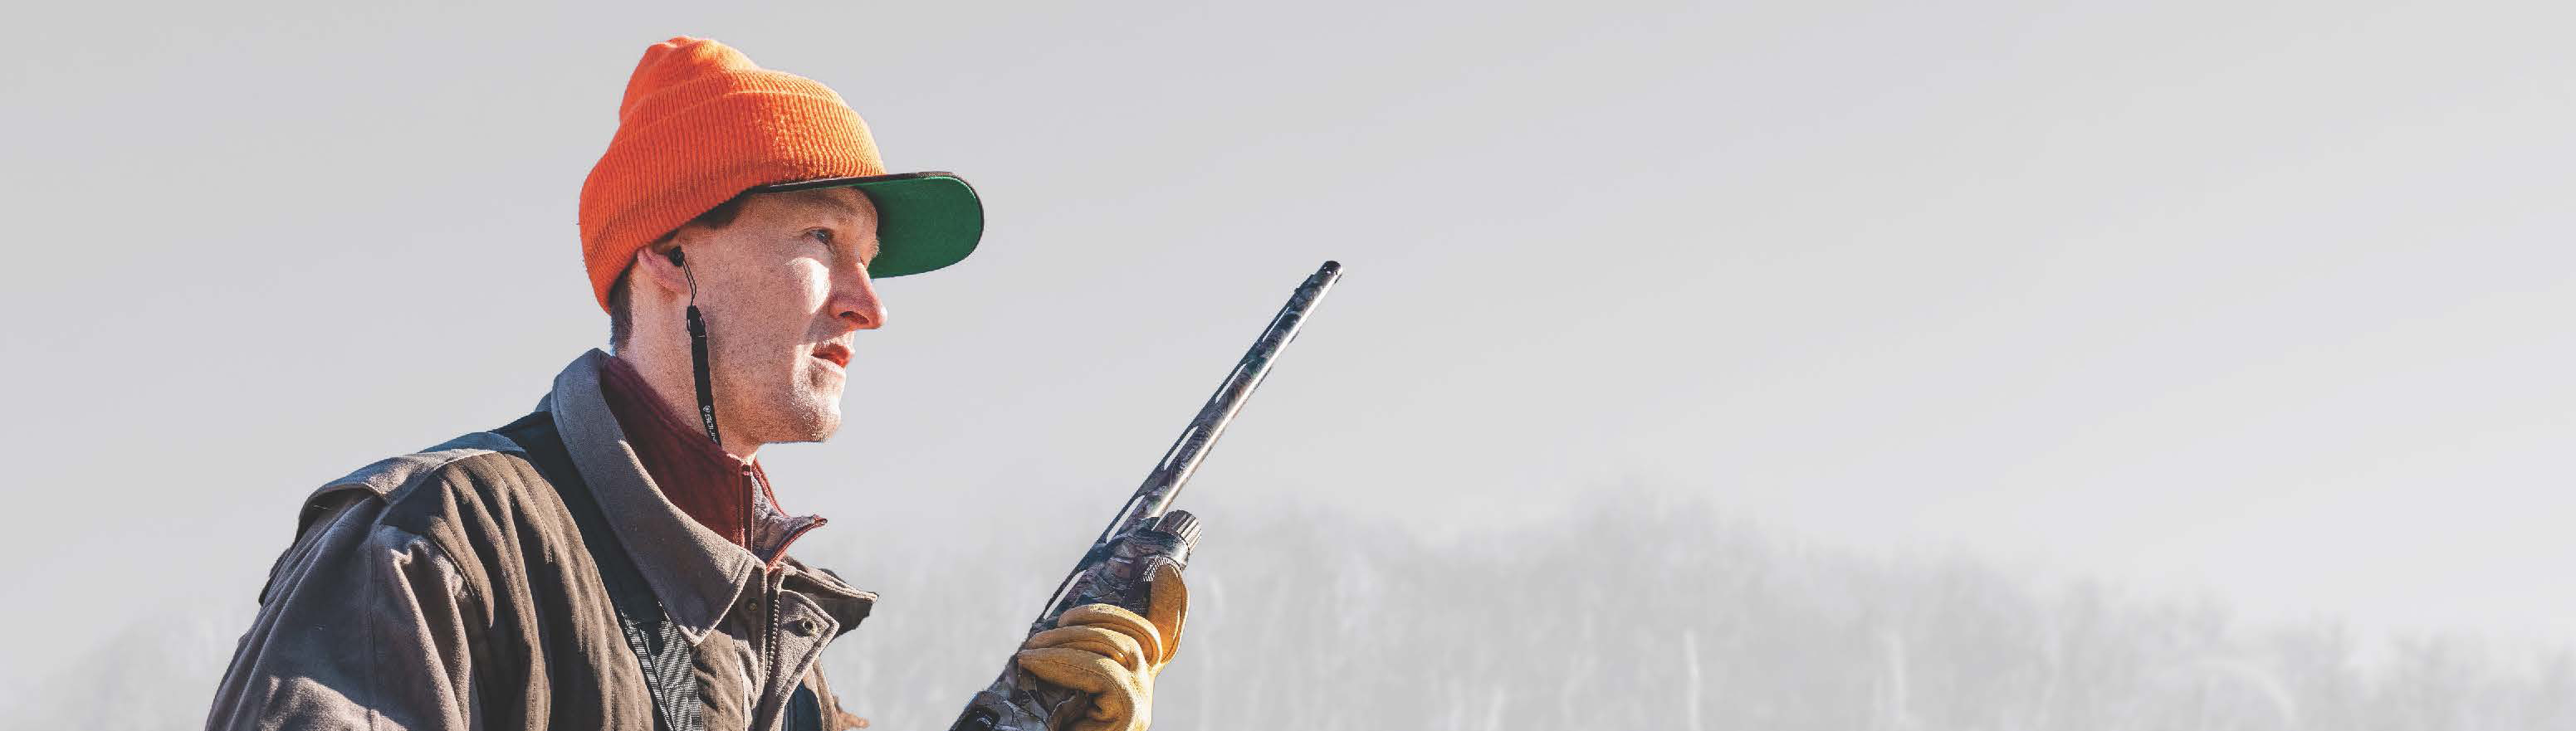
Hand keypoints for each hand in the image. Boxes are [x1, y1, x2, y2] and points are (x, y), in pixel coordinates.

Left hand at [1011, 564, 1187, 730]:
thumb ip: (1065, 664)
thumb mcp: (1054, 689)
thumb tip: (1047, 632)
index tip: (1169, 570)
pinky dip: (1064, 661)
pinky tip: (1035, 665)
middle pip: (1139, 635)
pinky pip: (1102, 671)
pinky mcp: (1130, 716)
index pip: (1164, 640)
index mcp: (1131, 686)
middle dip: (1095, 616)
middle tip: (1049, 626)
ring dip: (1068, 640)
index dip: (1173, 605)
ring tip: (1029, 650)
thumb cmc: (1042, 727)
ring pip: (1120, 648)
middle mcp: (1144, 694)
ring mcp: (1141, 705)